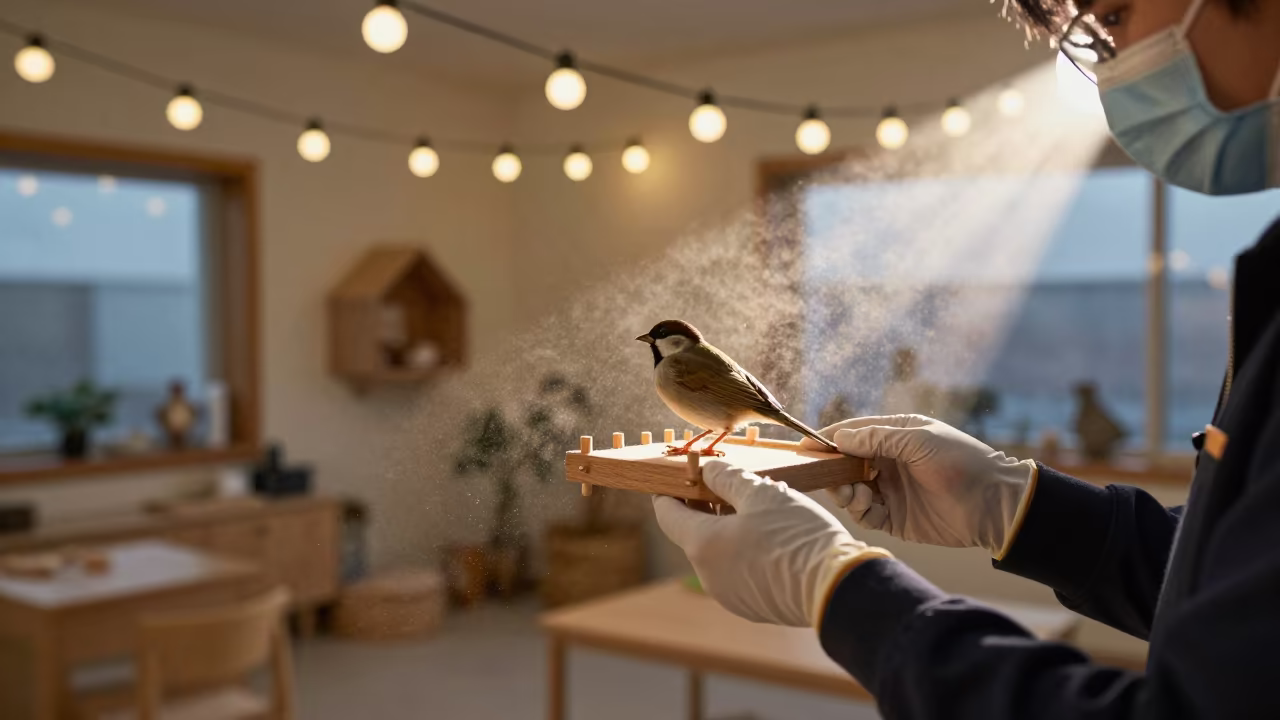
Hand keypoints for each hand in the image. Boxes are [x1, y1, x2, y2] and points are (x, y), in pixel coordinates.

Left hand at [652, 460, 890, 627]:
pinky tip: (775, 536)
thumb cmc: (795, 536)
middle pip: (695, 533)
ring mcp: (731, 595)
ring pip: (721, 552)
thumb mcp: (761, 493)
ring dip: (732, 528)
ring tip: (764, 508)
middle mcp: (709, 575)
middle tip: (732, 484)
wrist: (836, 589)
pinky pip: (741, 571)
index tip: (680, 477)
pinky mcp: (754, 606)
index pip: (667, 514)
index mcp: (702, 545)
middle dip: (710, 505)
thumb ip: (727, 478)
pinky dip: (748, 551)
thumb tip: (708, 470)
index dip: (670, 491)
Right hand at [800, 415, 1034, 556]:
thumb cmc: (961, 461)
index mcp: (897, 436)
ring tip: (849, 489)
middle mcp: (889, 463)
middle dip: (833, 468)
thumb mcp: (917, 440)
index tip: (807, 447)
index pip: (854, 434)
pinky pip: (865, 514)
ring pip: (851, 490)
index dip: (830, 439)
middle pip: (846, 464)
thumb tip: (839, 437)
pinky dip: (858, 508)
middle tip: (825, 473)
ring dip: (843, 489)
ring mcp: (891, 491)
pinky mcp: (894, 519)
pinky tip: (865, 500)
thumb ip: (876, 438)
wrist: (994, 503)